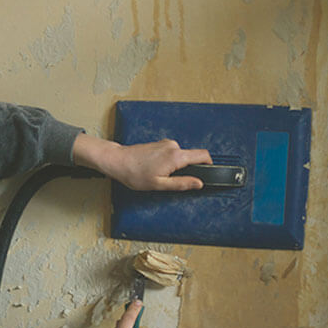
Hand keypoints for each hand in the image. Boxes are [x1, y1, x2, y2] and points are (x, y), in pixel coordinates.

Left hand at [73, 134, 211, 190]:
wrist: (118, 161)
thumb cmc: (135, 174)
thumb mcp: (160, 184)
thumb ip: (182, 184)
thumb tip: (199, 184)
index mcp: (176, 156)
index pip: (203, 155)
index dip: (209, 165)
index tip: (209, 174)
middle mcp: (173, 146)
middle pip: (192, 157)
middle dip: (189, 170)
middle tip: (173, 181)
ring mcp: (166, 144)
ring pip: (181, 157)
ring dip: (177, 167)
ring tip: (160, 175)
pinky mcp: (160, 144)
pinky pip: (172, 154)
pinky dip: (170, 162)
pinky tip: (156, 169)